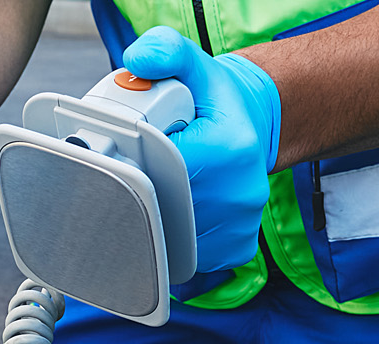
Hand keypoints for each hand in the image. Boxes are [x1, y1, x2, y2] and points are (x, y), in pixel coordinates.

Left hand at [121, 28, 281, 272]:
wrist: (255, 126)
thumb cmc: (213, 101)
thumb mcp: (191, 63)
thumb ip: (163, 51)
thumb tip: (136, 61)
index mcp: (228, 149)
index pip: (161, 172)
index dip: (134, 167)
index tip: (123, 160)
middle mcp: (241, 192)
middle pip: (162, 210)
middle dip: (140, 194)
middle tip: (135, 173)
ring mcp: (241, 224)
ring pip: (172, 240)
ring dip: (154, 220)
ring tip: (158, 190)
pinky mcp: (236, 247)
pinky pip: (189, 259)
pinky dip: (173, 241)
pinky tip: (173, 214)